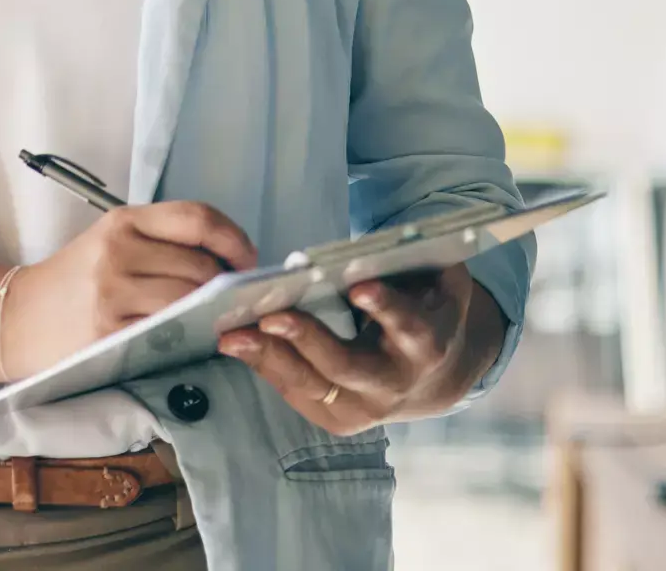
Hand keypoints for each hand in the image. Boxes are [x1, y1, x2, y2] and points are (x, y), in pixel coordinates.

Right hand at [3, 201, 256, 379]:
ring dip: (212, 314)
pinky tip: (189, 337)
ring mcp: (113, 291)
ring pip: (191, 300)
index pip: (196, 218)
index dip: (234, 239)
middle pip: (202, 265)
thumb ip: (161, 244)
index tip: (247, 260)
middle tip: (230, 301)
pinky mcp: (110, 330)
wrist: (17, 317)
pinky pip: (169, 331)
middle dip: (226, 286)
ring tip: (212, 319)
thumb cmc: (72, 282)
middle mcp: (118, 250)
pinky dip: (190, 335)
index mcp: (122, 221)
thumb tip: (228, 262)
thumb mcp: (110, 243)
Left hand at [217, 267, 498, 431]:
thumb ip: (407, 265)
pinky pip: (295, 392)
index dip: (386, 308)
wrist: (433, 378)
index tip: (359, 286)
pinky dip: (265, 366)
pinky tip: (236, 344)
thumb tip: (369, 247)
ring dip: (270, 357)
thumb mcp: (431, 284)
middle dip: (307, 340)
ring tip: (232, 335)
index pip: (409, 327)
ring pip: (312, 385)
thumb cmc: (422, 313)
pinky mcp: (337, 419)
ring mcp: (365, 408)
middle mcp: (396, 383)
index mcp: (426, 344)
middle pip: (347, 365)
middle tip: (270, 315)